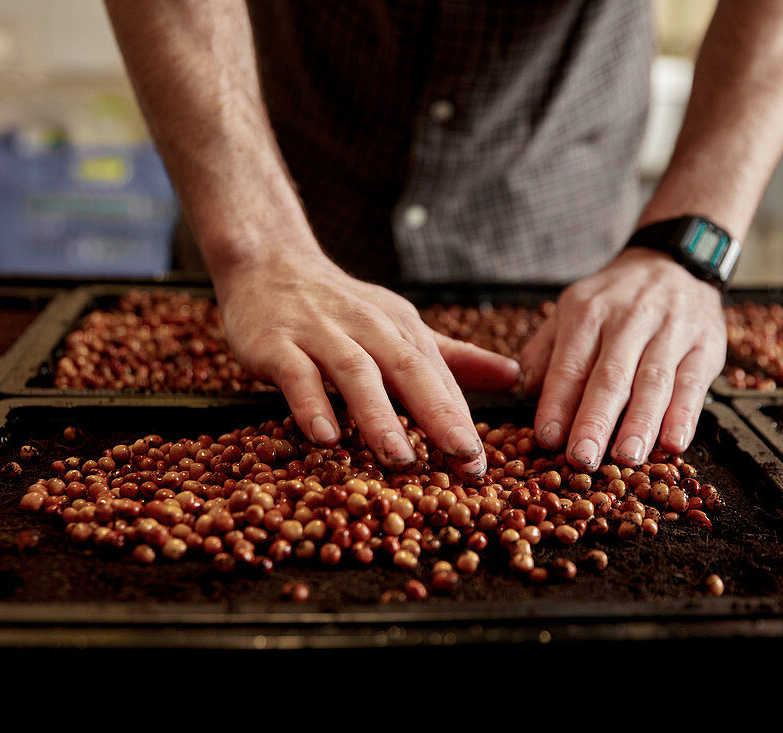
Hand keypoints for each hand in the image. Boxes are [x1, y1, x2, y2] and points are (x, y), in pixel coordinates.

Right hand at [213, 256, 520, 472]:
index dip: (461, 420)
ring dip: (378, 415)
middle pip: (408, 370)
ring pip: (355, 373)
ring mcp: (320, 334)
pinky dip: (311, 404)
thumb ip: (453, 357)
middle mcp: (367, 328)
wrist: (269, 264)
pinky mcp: (276, 344)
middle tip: (462, 457)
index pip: (438, 377)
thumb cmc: (340, 308)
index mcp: (402, 328)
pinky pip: (296, 375)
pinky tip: (325, 437)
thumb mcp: (401, 326)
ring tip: (399, 458)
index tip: (481, 464)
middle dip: (438, 413)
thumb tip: (514, 376)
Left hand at [519, 247, 726, 469]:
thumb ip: (546, 350)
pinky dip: (684, 415)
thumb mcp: (571, 310)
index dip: (558, 403)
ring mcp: (670, 331)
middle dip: (595, 420)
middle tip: (583, 458)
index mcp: (587, 312)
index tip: (547, 438)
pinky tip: (674, 442)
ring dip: (640, 423)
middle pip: (610, 376)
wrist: (673, 263)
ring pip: (653, 381)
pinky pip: (693, 382)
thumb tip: (526, 390)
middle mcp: (628, 319)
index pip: (570, 365)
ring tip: (627, 457)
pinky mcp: (704, 344)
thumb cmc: (614, 301)